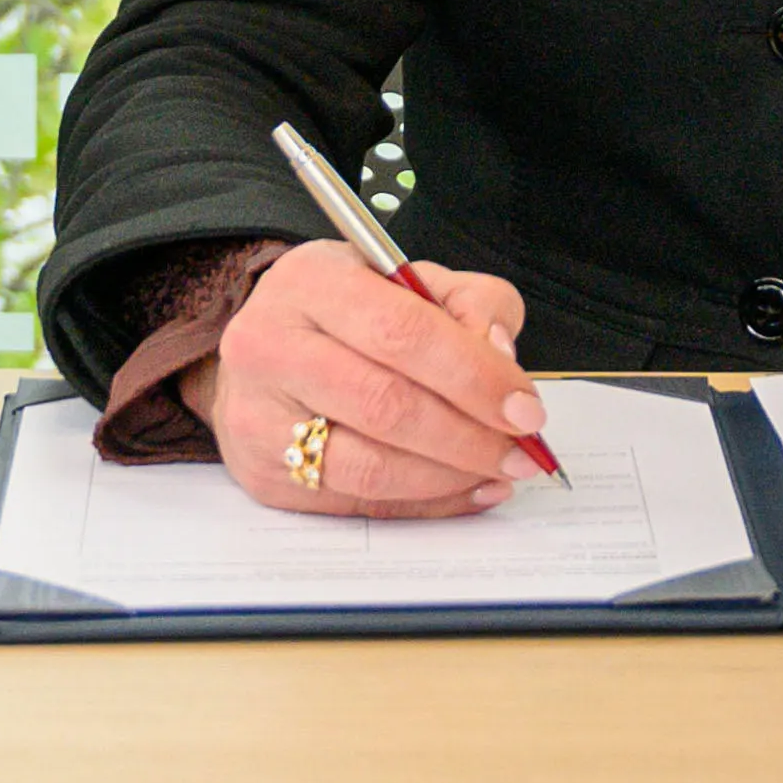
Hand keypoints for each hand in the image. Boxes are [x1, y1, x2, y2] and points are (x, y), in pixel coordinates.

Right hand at [201, 238, 544, 514]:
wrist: (264, 347)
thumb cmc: (347, 311)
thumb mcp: (406, 278)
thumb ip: (469, 301)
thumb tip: (500, 353)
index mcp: (309, 283)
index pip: (402, 333)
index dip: (474, 376)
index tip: (525, 407)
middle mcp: (269, 347)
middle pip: (385, 406)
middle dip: (470, 437)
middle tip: (522, 452)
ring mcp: (257, 418)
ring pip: (370, 467)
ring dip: (450, 478)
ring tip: (498, 471)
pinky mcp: (261, 475)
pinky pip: (357, 502)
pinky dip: (424, 504)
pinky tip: (464, 488)